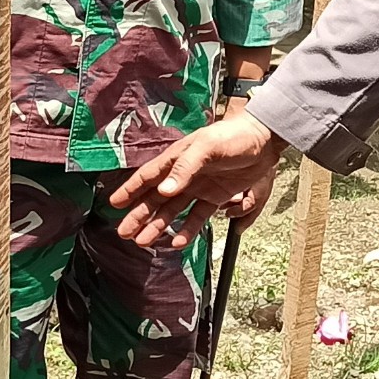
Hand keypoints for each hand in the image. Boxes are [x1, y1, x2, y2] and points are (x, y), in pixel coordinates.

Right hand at [109, 111, 284, 246]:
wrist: (264, 140)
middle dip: (139, 216)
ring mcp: (198, 187)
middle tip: (124, 232)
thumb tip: (164, 190)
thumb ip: (185, 168)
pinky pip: (197, 217)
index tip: (114, 204)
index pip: (147, 176)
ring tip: (144, 242)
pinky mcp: (215, 197)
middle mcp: (183, 175)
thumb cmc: (233, 136)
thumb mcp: (207, 147)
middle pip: (155, 199)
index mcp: (176, 158)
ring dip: (158, 226)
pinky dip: (187, 230)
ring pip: (172, 211)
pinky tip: (177, 242)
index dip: (130, 190)